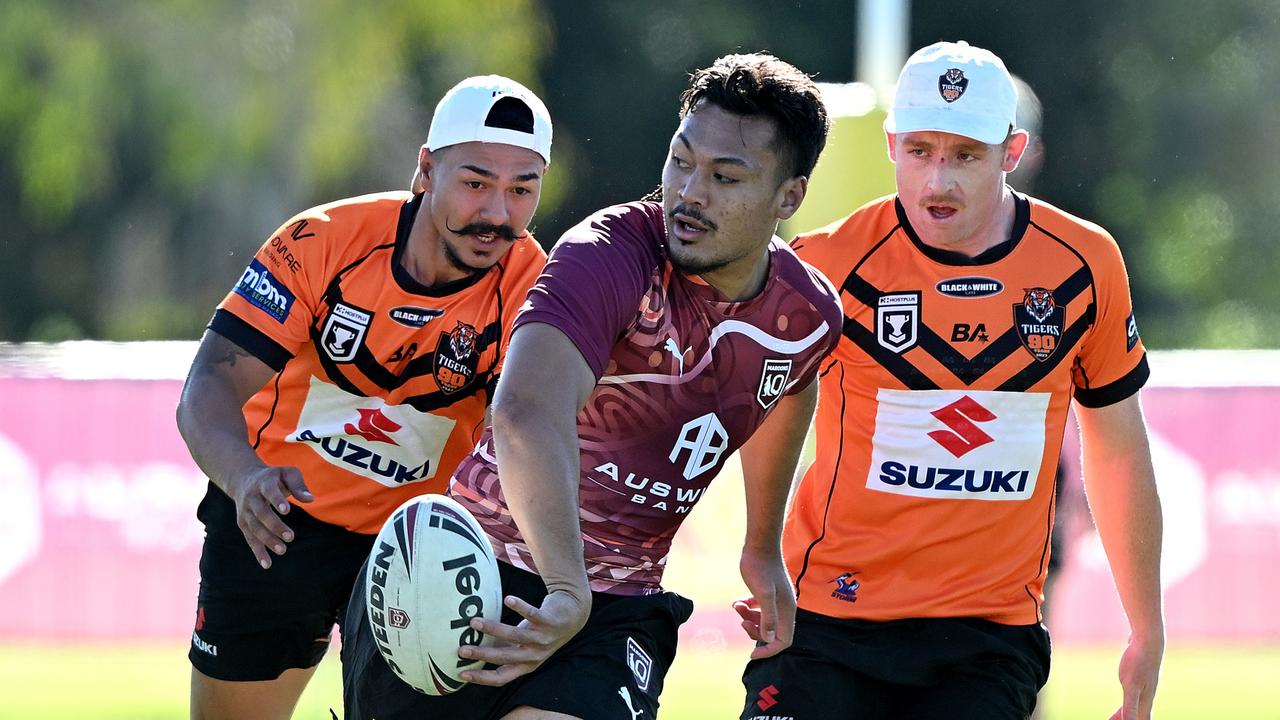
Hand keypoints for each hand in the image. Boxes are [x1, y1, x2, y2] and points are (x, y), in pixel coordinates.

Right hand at [228, 466, 311, 568]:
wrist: (243, 479)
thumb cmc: (274, 477)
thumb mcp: (287, 473)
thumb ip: (298, 484)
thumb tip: (310, 499)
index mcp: (263, 483)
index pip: (269, 491)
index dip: (277, 500)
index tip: (287, 511)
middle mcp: (251, 498)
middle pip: (261, 513)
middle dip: (274, 526)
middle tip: (290, 537)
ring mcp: (245, 512)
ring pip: (254, 528)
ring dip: (267, 540)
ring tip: (282, 550)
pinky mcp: (243, 524)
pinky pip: (250, 539)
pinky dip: (258, 552)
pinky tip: (267, 564)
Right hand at [458, 588, 590, 685]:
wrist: (573, 615)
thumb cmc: (539, 631)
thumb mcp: (522, 645)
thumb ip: (503, 648)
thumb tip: (473, 649)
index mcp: (526, 665)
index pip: (502, 677)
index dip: (481, 678)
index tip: (461, 674)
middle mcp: (534, 655)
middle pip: (505, 658)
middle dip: (482, 655)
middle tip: (462, 649)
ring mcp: (543, 638)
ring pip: (515, 636)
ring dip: (493, 629)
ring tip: (474, 621)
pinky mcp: (549, 621)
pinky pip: (533, 614)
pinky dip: (521, 607)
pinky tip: (508, 599)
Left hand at [733, 550, 795, 658]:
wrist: (759, 543)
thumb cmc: (761, 567)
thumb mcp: (763, 593)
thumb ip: (768, 616)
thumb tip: (769, 638)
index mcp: (787, 610)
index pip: (784, 640)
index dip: (769, 650)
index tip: (752, 654)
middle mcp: (784, 607)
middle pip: (773, 633)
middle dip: (755, 631)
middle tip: (741, 621)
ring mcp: (776, 599)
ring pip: (764, 620)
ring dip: (749, 618)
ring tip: (737, 606)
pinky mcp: (768, 591)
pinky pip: (759, 608)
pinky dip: (748, 608)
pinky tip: (738, 601)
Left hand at [1109, 634, 1163, 719]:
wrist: (1148, 637)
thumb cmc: (1139, 661)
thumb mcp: (1131, 685)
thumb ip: (1130, 707)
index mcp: (1145, 699)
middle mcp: (1147, 693)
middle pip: (1137, 713)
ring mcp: (1144, 682)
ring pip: (1135, 702)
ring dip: (1125, 710)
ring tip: (1117, 715)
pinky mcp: (1139, 672)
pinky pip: (1132, 689)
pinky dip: (1127, 696)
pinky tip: (1125, 689)